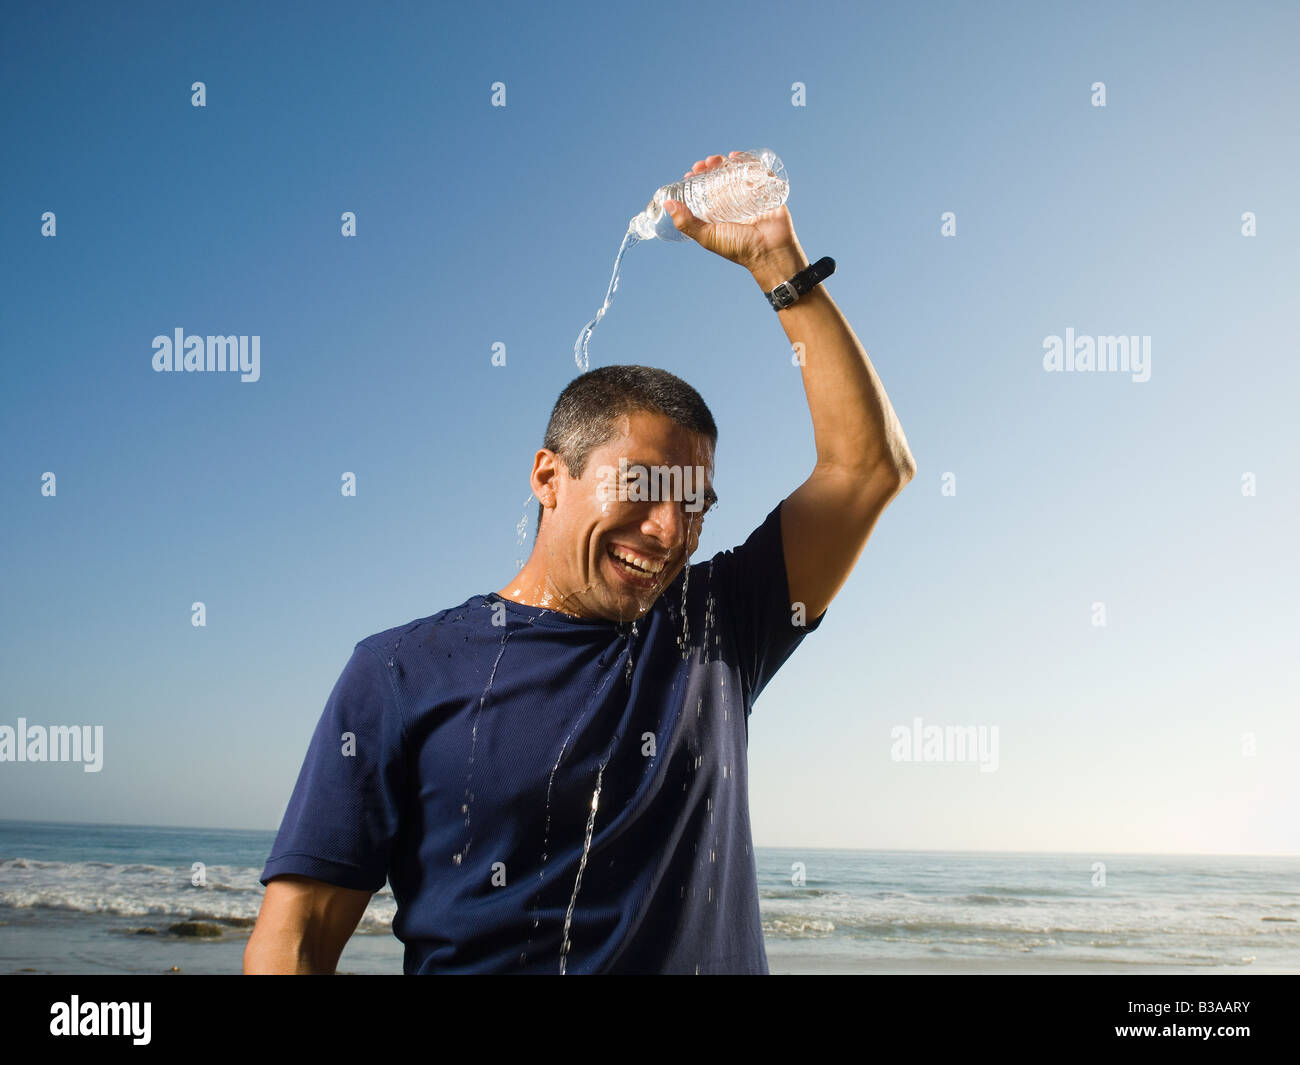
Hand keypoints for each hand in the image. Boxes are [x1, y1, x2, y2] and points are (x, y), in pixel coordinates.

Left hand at [663, 152, 809, 287]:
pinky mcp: (767, 190)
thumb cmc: (739, 248)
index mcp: (719, 211)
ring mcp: (751, 194)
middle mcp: (734, 201)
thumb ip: (687, 223)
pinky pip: (758, 171)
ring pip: (736, 171)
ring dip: (725, 162)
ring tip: (717, 160)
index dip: (697, 178)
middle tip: (703, 165)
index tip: (691, 173)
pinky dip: (747, 160)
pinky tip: (736, 156)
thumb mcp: (707, 237)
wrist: (770, 252)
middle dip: (710, 167)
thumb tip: (667, 204)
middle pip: (720, 177)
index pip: (706, 189)